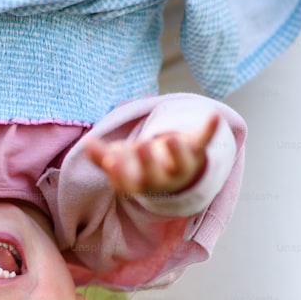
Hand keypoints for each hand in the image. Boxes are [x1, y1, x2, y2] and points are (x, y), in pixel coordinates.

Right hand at [84, 113, 218, 195]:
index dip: (119, 174)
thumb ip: (101, 156)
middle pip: (154, 176)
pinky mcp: (196, 152)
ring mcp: (180, 167)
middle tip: (141, 145)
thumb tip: (86, 143)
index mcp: (139, 184)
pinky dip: (209, 129)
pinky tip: (214, 115)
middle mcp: (160, 180)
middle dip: (148, 161)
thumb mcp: (119, 163)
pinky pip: (204, 141)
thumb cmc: (139, 167)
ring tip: (170, 139)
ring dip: (177, 152)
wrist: (176, 175)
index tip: (110, 161)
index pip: (127, 183)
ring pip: (180, 164)